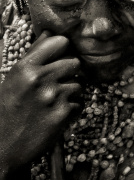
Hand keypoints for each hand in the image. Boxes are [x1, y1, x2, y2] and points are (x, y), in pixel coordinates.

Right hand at [0, 33, 81, 179]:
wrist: (2, 148)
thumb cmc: (6, 111)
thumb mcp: (14, 79)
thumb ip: (34, 54)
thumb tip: (49, 32)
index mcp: (25, 67)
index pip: (60, 42)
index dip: (62, 50)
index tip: (59, 59)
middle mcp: (40, 79)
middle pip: (74, 62)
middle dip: (69, 73)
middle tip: (56, 85)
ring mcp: (53, 96)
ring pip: (79, 84)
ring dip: (71, 93)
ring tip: (53, 103)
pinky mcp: (64, 114)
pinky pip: (80, 103)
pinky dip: (72, 110)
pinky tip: (56, 116)